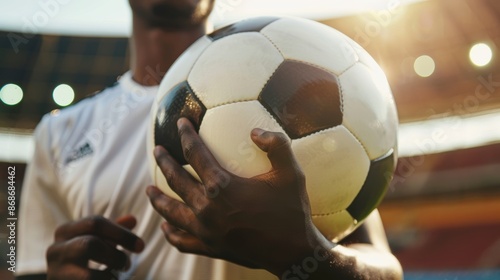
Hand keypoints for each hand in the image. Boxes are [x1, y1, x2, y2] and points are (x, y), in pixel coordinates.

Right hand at [46, 215, 144, 279]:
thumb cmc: (83, 259)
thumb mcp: (98, 240)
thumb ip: (114, 231)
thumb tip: (133, 219)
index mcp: (65, 231)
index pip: (95, 223)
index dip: (122, 234)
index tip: (140, 246)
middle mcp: (55, 250)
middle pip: (90, 244)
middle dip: (115, 256)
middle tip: (127, 265)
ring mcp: (55, 273)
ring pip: (88, 275)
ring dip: (110, 278)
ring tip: (117, 276)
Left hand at [147, 118, 328, 274]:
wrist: (292, 252)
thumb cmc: (291, 211)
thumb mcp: (291, 173)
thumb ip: (276, 145)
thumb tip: (255, 132)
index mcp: (222, 186)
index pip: (195, 153)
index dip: (186, 135)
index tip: (181, 122)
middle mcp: (207, 208)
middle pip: (176, 180)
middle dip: (164, 162)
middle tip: (157, 151)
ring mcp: (205, 230)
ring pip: (171, 211)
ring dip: (158, 199)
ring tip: (149, 190)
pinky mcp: (209, 247)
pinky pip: (181, 240)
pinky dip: (171, 233)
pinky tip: (166, 227)